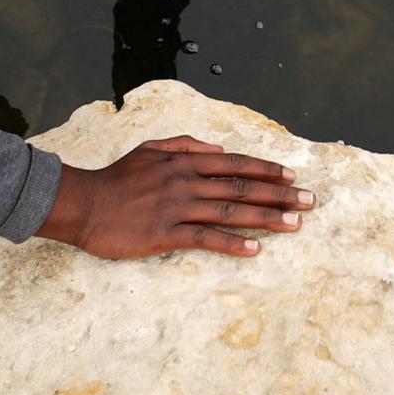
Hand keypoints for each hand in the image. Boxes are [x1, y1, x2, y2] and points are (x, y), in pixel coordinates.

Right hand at [35, 135, 313, 257]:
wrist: (83, 203)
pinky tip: (255, 250)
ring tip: (295, 224)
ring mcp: (178, 208)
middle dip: (280, 194)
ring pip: (231, 212)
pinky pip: (206, 239)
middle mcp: (187, 181)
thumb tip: (218, 149)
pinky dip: (232, 244)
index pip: (236, 164)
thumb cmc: (117, 177)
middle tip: (310, 201)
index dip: (267, 169)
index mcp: (185, 160)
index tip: (292, 177)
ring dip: (266, 218)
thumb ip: (185, 144)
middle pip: (242, 187)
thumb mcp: (150, 149)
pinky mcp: (166, 234)